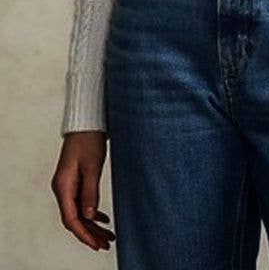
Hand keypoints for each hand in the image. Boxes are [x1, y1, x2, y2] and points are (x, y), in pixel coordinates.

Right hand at [50, 131, 114, 251]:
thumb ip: (90, 192)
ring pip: (79, 212)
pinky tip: (104, 218)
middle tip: (107, 243)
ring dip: (93, 225)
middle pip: (75, 218)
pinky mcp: (75, 181)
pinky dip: (92, 212)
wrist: (86, 122)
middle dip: (90, 233)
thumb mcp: (92, 166)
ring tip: (108, 235)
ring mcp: (68, 185)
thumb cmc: (88, 139)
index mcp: (63, 186)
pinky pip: (82, 203)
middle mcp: (62, 188)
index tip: (96, 244)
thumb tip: (90, 216)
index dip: (84, 234)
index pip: (71, 219)